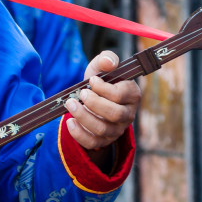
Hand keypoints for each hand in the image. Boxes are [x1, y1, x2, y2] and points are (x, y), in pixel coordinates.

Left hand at [64, 50, 140, 167]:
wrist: (92, 98)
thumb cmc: (100, 80)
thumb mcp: (102, 66)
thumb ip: (106, 59)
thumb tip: (109, 62)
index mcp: (132, 95)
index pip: (121, 95)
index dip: (104, 88)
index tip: (91, 80)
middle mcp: (128, 114)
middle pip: (115, 114)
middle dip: (94, 103)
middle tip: (81, 94)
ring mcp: (116, 129)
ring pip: (103, 129)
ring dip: (83, 116)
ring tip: (70, 103)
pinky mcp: (104, 140)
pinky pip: (93, 143)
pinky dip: (79, 134)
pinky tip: (69, 121)